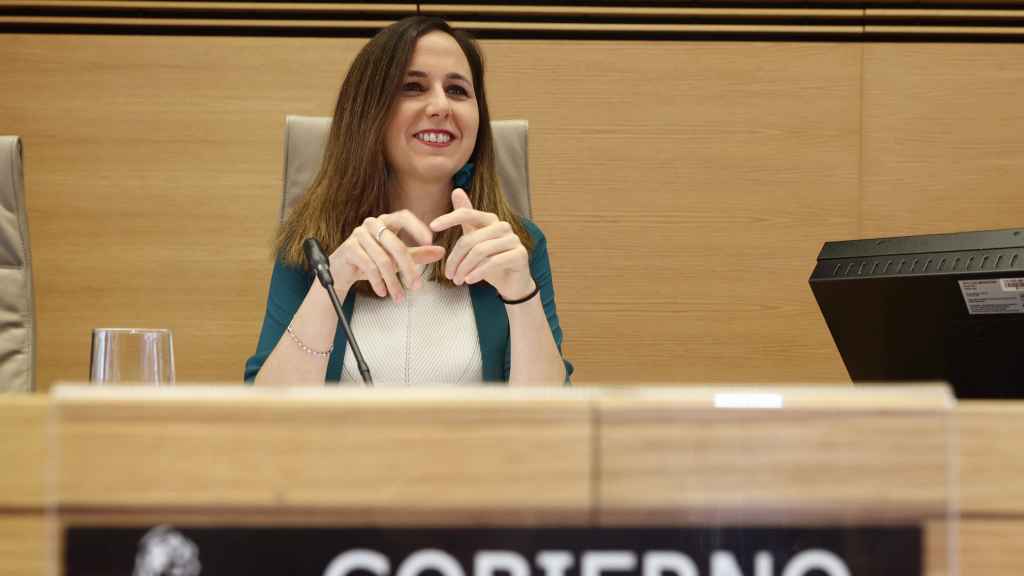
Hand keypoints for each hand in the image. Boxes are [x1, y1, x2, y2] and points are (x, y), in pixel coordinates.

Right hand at [329, 210, 444, 302]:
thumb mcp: (396, 258)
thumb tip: (440, 251)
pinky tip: (382, 292)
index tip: (429, 241)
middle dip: (408, 268)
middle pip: (396, 245)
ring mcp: (358, 235)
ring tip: (399, 297)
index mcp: (385, 221)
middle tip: (416, 286)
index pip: (404, 216)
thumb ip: (417, 254)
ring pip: (383, 260)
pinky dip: (378, 282)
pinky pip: (369, 267)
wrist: (342, 271)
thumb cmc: (371, 260)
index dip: (417, 227)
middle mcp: (371, 224)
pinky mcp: (349, 248)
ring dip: (393, 282)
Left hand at [430, 188, 534, 300]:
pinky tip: (469, 281)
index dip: (449, 218)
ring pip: (480, 251)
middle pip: (470, 239)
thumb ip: (466, 218)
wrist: (512, 282)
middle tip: (448, 275)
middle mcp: (503, 226)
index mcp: (491, 220)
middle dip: (455, 259)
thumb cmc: (490, 261)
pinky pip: (493, 262)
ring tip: (457, 280)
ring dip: (464, 268)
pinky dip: (478, 273)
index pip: (467, 214)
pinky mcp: (520, 255)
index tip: (432, 226)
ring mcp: (513, 240)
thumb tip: (456, 190)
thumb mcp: (475, 239)